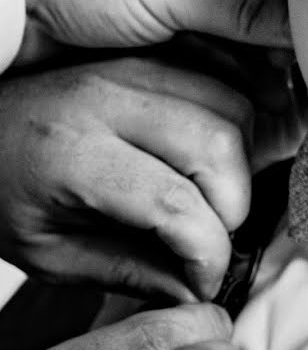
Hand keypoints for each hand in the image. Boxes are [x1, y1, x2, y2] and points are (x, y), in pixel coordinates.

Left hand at [0, 0, 288, 66]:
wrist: (6, 9)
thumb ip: (243, 7)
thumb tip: (303, 27)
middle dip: (300, 30)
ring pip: (257, 28)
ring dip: (278, 58)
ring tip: (303, 90)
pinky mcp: (179, 33)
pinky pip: (230, 52)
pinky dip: (250, 74)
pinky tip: (272, 96)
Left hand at [0, 57, 261, 300]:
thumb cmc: (0, 193)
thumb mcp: (46, 253)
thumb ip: (124, 271)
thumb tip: (193, 290)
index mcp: (69, 156)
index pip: (174, 204)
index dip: (207, 252)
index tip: (203, 280)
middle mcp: (105, 101)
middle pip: (217, 145)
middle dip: (234, 205)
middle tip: (212, 237)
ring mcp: (130, 70)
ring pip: (232, 109)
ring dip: (240, 163)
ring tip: (213, 198)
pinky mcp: (147, 59)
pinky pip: (222, 82)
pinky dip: (236, 124)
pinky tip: (214, 161)